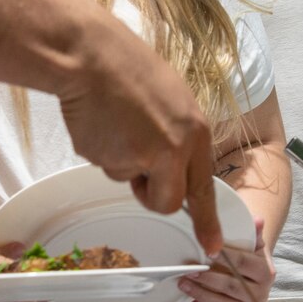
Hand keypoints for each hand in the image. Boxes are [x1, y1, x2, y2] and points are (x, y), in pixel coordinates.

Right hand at [54, 18, 221, 254]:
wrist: (89, 55)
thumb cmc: (127, 69)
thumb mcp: (172, 100)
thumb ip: (177, 136)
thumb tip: (170, 164)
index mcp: (195, 132)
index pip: (204, 188)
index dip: (207, 220)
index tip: (212, 246)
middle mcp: (175, 148)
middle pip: (166, 201)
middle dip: (150, 194)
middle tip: (138, 166)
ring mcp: (143, 156)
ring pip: (130, 182)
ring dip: (121, 162)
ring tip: (115, 122)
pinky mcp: (110, 158)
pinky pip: (105, 167)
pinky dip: (99, 149)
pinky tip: (99, 121)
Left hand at [178, 218, 274, 301]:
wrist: (254, 279)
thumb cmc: (250, 259)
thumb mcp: (254, 246)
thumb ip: (254, 233)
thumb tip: (257, 220)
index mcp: (266, 273)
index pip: (244, 264)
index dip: (226, 257)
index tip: (208, 251)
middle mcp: (261, 294)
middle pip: (232, 286)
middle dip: (208, 278)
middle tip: (189, 270)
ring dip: (201, 295)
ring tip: (184, 284)